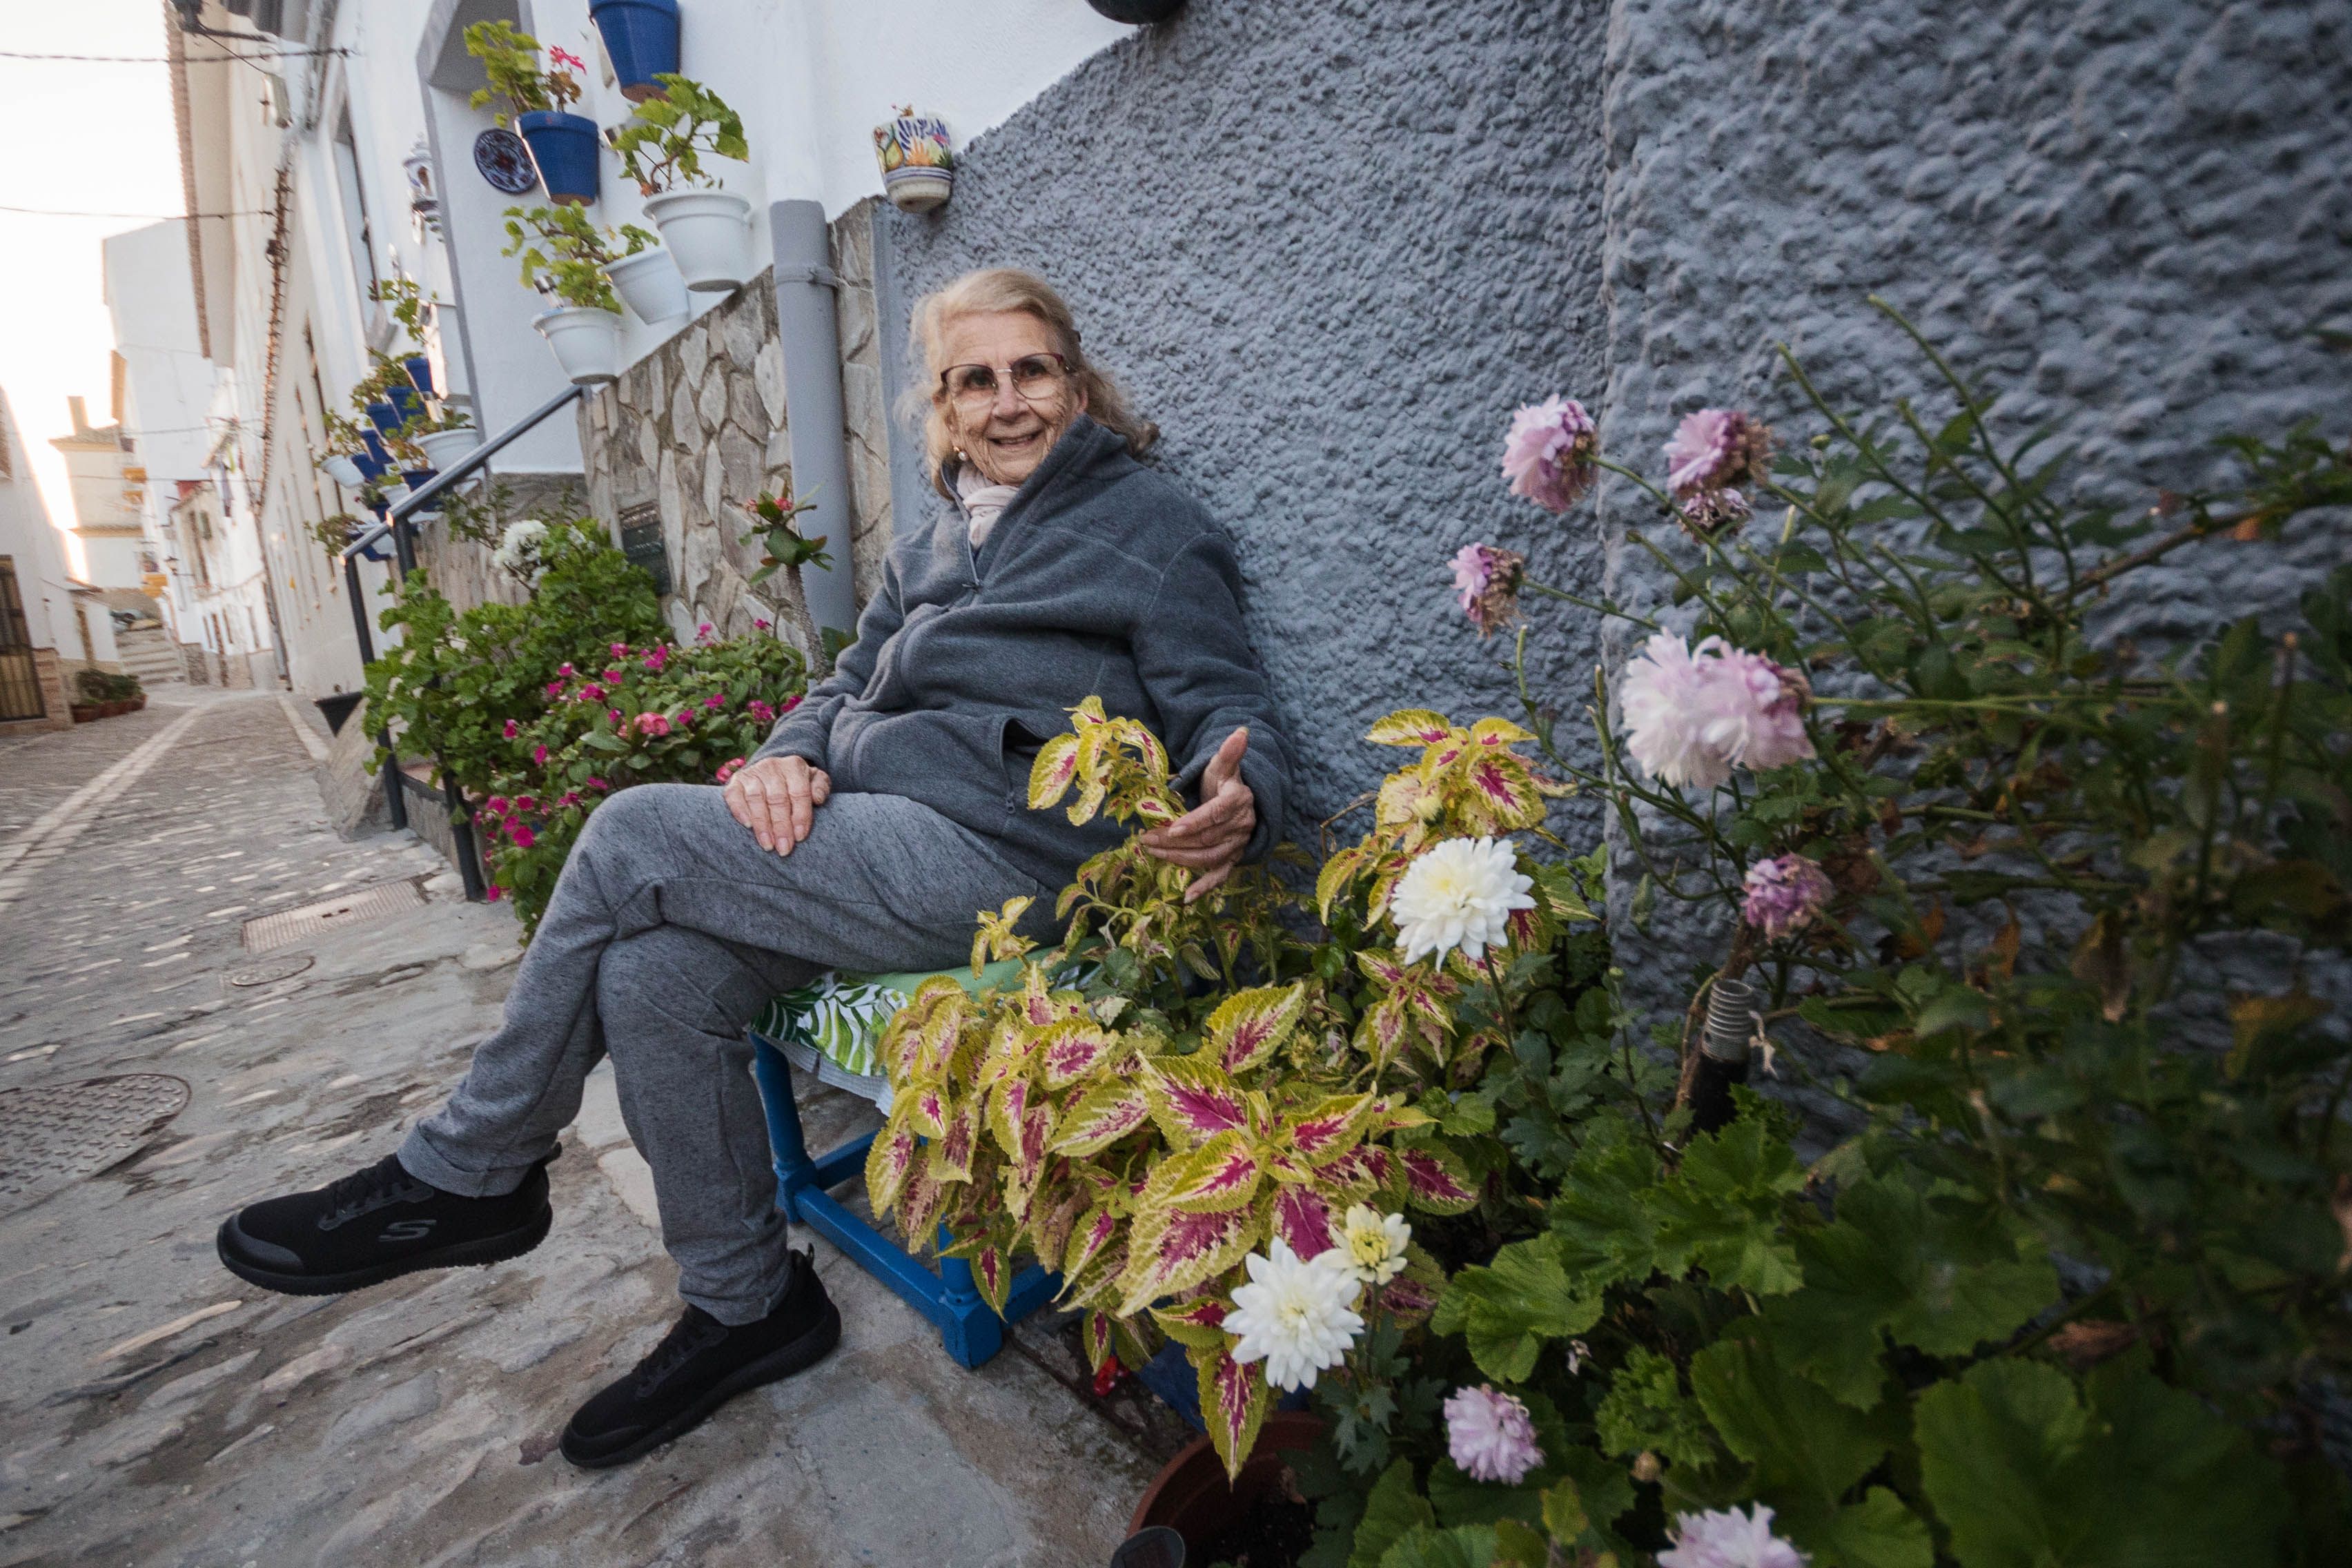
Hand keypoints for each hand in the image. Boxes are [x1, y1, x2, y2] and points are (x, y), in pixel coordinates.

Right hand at [724, 755, 830, 854]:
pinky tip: (748, 826)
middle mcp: (772, 766)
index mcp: (794, 766)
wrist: (773, 771)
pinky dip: (740, 810)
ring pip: (756, 798)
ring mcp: (752, 773)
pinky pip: (734, 795)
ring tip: (768, 845)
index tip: (800, 837)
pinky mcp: (736, 781)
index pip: (799, 792)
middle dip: (781, 826)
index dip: (800, 816)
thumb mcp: (815, 780)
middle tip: (784, 848)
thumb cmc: (797, 782)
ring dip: (762, 824)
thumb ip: (821, 787)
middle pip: (777, 798)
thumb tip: (818, 799)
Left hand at [1141, 728, 1255, 901]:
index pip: (1215, 814)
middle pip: (1206, 838)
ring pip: (1209, 857)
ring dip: (1180, 859)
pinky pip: (1221, 876)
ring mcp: (1237, 845)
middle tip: (1145, 839)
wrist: (1242, 802)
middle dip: (1174, 841)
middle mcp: (1241, 826)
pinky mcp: (1232, 859)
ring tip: (1153, 854)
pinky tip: (1187, 898)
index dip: (1194, 823)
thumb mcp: (1223, 766)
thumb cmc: (1225, 782)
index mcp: (1237, 801)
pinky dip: (1206, 888)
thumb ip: (1230, 752)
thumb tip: (1241, 731)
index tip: (1171, 829)